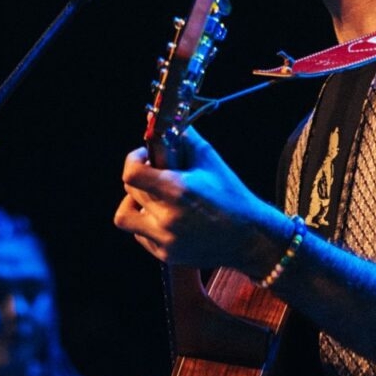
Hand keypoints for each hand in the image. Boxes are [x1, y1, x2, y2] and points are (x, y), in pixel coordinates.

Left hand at [113, 128, 286, 273]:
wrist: (249, 237)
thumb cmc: (231, 195)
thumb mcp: (209, 160)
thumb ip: (183, 137)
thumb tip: (160, 120)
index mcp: (178, 190)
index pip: (131, 174)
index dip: (134, 160)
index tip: (145, 156)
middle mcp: (168, 217)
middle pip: (130, 191)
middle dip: (139, 178)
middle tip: (155, 174)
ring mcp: (165, 239)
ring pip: (126, 216)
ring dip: (135, 203)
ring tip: (154, 198)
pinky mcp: (166, 255)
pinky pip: (140, 235)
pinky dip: (146, 223)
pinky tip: (166, 216)